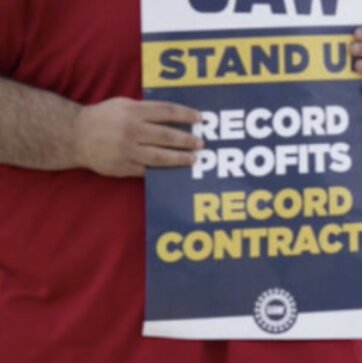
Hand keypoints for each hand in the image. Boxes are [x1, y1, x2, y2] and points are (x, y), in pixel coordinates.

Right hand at [73, 98, 201, 177]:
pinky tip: (174, 172)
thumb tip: (175, 116)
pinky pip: (148, 171)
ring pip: (160, 156)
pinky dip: (162, 172)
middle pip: (166, 136)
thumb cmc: (103, 118)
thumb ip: (146, 110)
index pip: (165, 111)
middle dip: (187, 140)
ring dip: (180, 158)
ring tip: (193, 158)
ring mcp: (127, 150)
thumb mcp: (122, 105)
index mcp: (132, 112)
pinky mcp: (123, 167)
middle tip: (201, 143)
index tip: (199, 118)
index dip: (185, 114)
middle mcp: (131, 130)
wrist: (74, 135)